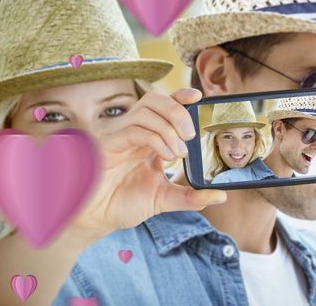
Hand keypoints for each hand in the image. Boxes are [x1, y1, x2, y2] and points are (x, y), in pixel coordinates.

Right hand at [68, 88, 226, 240]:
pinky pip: (134, 129)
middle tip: (191, 134)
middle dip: (178, 110)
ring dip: (169, 126)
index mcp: (148, 138)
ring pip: (145, 109)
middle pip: (155, 99)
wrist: (94, 219)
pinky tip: (165, 156)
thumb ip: (191, 196)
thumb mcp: (164, 199)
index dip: (180, 96)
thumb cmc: (123, 203)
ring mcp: (120, 135)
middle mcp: (134, 131)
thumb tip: (221, 195)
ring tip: (179, 152)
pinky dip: (155, 139)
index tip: (199, 97)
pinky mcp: (108, 145)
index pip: (164, 105)